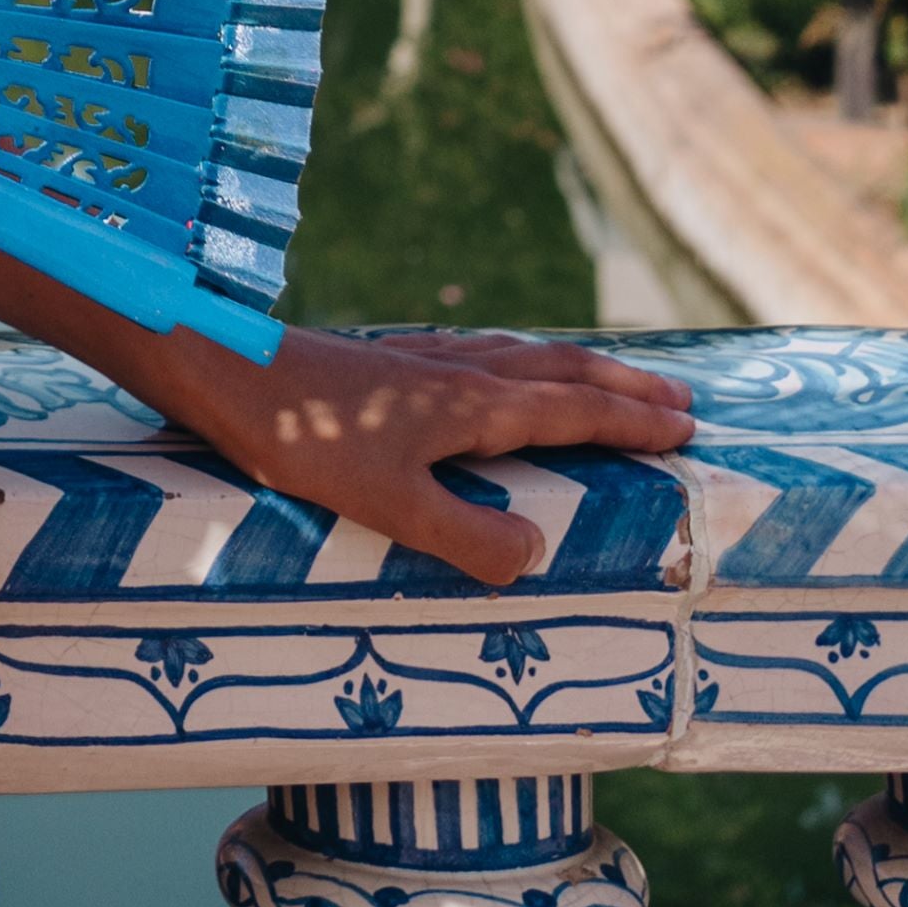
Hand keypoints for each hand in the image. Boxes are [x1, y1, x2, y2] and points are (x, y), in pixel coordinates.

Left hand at [138, 321, 696, 586]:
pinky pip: (479, 354)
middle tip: (680, 399)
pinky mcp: (384, 362)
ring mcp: (418, 359)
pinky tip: (495, 371)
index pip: (571, 412)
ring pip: (519, 356)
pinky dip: (518, 362)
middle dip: (621, 389)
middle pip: (558, 372)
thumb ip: (468, 534)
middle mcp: (455, 371)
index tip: (686, 428)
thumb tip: (540, 551)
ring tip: (606, 380)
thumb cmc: (301, 441)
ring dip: (574, 370)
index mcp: (470, 406)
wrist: (221, 368)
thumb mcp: (389, 505)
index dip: (629, 424)